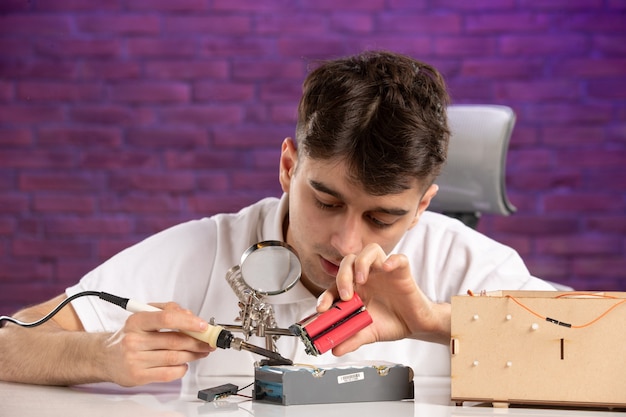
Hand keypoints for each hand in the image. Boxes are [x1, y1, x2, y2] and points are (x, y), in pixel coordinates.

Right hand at [102, 302, 214, 385]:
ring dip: (193, 355)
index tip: (203, 326)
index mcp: (137, 321)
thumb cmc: (130, 335)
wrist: (105, 357)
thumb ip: (168, 310)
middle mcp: (134, 340)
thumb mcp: (144, 315)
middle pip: (174, 341)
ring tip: (200, 352)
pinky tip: (183, 364)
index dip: (189, 322)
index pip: (166, 318)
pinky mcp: (138, 376)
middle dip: (197, 342)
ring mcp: (135, 359)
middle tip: (208, 341)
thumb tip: (190, 315)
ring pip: (174, 357)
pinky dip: (181, 369)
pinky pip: (168, 374)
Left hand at [316, 243, 450, 354]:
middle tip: (345, 295)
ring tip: (361, 281)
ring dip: (362, 263)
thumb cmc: (391, 322)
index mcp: (356, 288)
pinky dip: (392, 260)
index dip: (326, 295)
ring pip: (370, 251)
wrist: (415, 325)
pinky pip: (398, 258)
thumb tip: (335, 350)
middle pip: (349, 261)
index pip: (335, 284)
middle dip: (342, 276)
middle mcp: (368, 275)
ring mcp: (384, 271)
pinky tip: (387, 268)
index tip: (323, 309)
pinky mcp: (402, 272)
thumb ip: (351, 339)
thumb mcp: (368, 333)